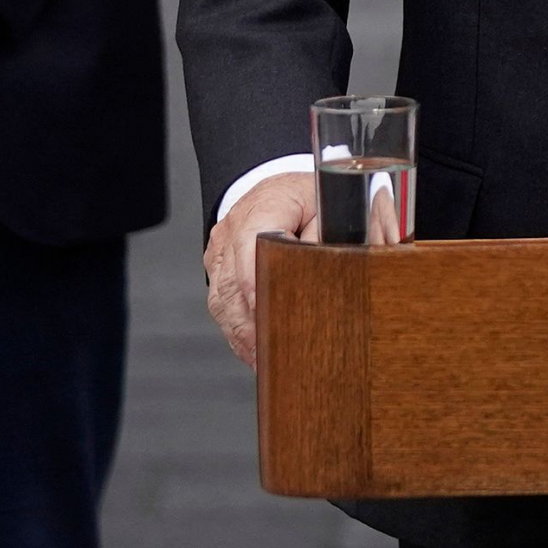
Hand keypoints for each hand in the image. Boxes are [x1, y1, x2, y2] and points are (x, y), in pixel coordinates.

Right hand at [203, 171, 320, 370]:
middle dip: (249, 321)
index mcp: (265, 205)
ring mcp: (221, 247)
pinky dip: (235, 328)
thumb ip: (327, 237)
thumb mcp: (330, 209)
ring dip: (241, 331)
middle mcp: (234, 226)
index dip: (255, 281)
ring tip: (262, 360)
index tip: (264, 311)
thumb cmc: (310, 199)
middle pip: (232, 281)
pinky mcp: (218, 265)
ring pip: (222, 297)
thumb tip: (325, 268)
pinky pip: (220, 301)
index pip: (252, 244)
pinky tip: (252, 350)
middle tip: (268, 353)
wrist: (281, 187)